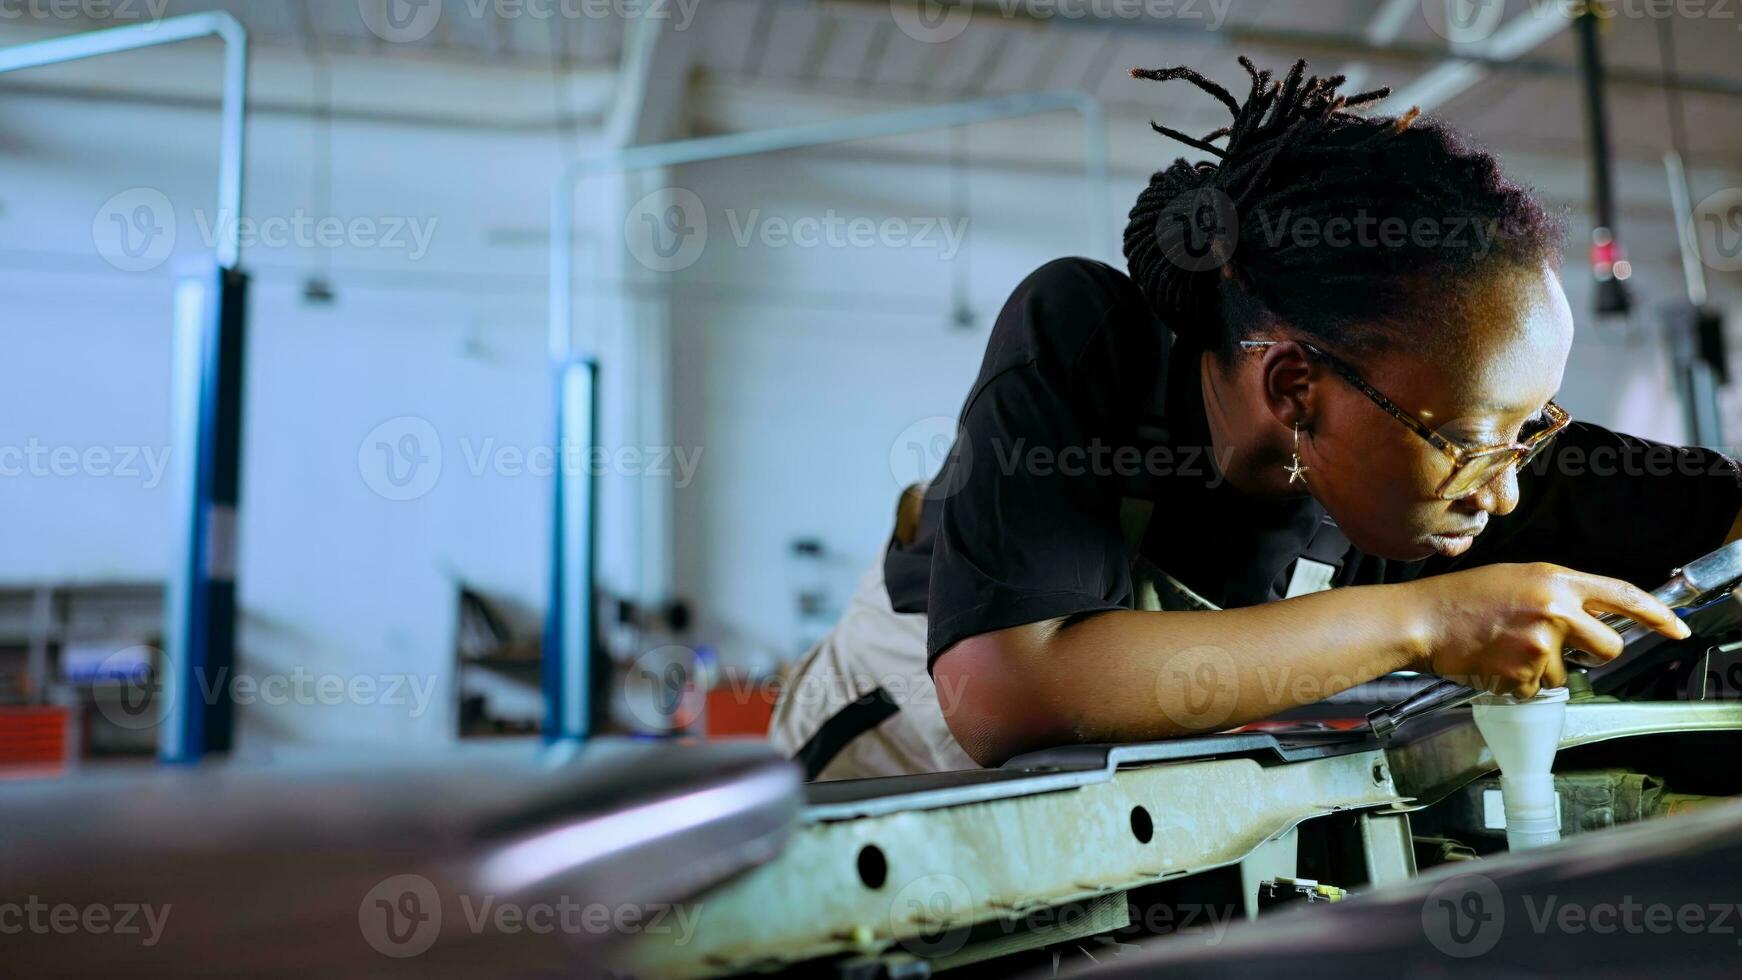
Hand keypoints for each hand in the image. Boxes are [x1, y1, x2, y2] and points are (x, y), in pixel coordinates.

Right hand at [1411, 562, 1689, 697]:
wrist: (1422, 619)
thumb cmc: (1461, 598)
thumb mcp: (1516, 579)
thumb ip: (1557, 593)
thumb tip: (1588, 618)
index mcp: (1555, 580)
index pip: (1623, 596)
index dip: (1657, 614)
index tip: (1676, 629)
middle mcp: (1555, 610)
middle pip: (1608, 646)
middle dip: (1593, 654)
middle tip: (1560, 648)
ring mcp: (1541, 644)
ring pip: (1566, 672)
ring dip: (1541, 668)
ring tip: (1504, 649)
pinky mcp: (1524, 673)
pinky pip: (1536, 687)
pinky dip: (1517, 682)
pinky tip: (1493, 662)